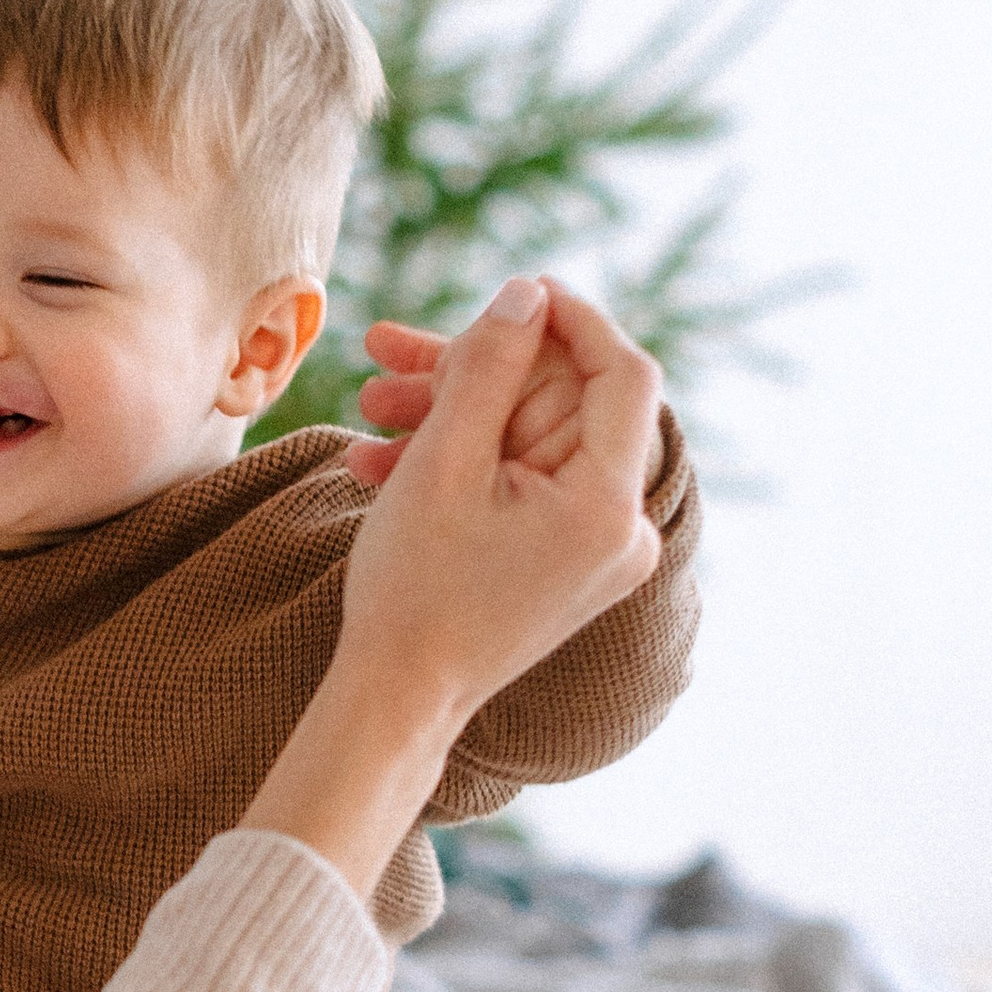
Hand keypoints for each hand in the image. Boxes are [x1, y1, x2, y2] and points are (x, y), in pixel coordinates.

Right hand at [338, 275, 662, 716]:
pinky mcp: (563, 562)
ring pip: (528, 441)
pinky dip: (463, 464)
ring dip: (450, 415)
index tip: (517, 290)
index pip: (622, 375)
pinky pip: (521, 484)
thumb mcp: (443, 461)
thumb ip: (489, 366)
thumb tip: (527, 293)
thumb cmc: (414, 591)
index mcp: (608, 506)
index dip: (572, 319)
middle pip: (561, 406)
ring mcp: (594, 550)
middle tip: (389, 356)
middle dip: (474, 373)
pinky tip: (382, 460)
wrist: (396, 701)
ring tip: (368, 404)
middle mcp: (620, 530)